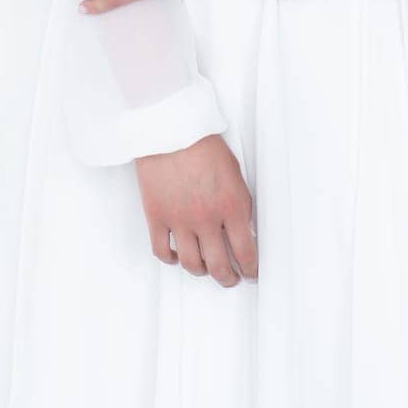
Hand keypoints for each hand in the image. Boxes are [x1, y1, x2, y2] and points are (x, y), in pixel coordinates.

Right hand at [135, 134, 257, 286]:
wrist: (170, 129)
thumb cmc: (203, 145)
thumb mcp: (235, 174)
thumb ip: (240, 205)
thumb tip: (244, 230)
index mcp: (232, 206)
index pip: (246, 252)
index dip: (251, 269)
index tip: (252, 273)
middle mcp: (206, 219)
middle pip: (219, 266)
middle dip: (229, 278)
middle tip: (232, 279)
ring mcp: (179, 220)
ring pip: (192, 264)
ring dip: (202, 272)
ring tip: (206, 270)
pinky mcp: (156, 216)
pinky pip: (162, 251)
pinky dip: (171, 259)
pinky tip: (178, 256)